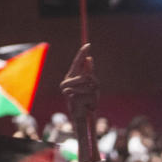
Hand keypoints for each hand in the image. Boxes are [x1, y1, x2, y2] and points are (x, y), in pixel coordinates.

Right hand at [60, 44, 99, 161]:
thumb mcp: (91, 86)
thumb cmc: (86, 100)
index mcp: (72, 75)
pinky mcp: (70, 95)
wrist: (80, 116)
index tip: (89, 45)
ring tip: (90, 99)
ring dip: (92, 91)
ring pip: (86, 82)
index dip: (82, 53)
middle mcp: (67, 80)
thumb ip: (89, 72)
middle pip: (85, 74)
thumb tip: (90, 59)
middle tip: (93, 90)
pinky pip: (85, 92)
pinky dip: (90, 98)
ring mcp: (67, 87)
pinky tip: (86, 104)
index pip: (78, 62)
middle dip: (92, 81)